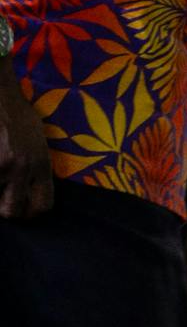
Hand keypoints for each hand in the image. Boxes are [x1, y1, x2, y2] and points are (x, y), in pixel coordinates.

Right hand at [0, 83, 57, 218]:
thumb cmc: (16, 113)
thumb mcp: (37, 141)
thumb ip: (36, 166)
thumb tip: (29, 190)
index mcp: (41, 164)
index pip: (43, 206)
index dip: (30, 213)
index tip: (22, 210)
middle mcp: (21, 168)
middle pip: (11, 211)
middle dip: (3, 209)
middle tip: (0, 198)